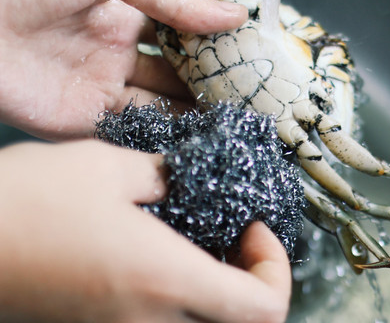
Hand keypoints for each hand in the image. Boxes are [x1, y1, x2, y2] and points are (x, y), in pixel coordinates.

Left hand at [0, 0, 247, 139]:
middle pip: (176, 73)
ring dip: (196, 112)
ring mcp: (101, 88)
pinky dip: (165, 136)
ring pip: (162, 106)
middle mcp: (116, 52)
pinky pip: (132, 132)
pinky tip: (200, 138)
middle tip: (254, 95)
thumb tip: (234, 16)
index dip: (214, 43)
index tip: (253, 55)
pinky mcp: (82, 121)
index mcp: (123, 11)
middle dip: (212, 83)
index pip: (181, 32)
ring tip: (240, 118)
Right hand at [0, 141, 290, 322]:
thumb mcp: (107, 167)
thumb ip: (167, 173)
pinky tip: (163, 257)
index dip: (277, 268)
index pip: (263, 309)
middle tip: (238, 236)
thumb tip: (195, 176)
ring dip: (220, 293)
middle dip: (254, 282)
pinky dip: (183, 300)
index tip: (255, 226)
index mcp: (165, 281)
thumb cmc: (24, 205)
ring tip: (204, 244)